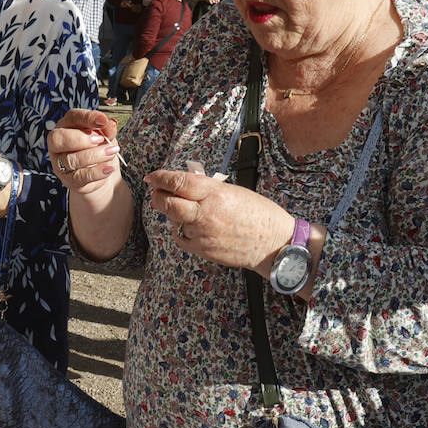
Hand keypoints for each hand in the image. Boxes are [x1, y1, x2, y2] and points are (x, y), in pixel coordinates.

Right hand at [47, 109, 121, 195]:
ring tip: (111, 152)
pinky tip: (109, 168)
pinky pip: (79, 176)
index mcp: (66, 126)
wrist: (102, 172)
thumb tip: (110, 124)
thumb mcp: (105, 135)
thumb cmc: (99, 148)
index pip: (71, 117)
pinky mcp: (68, 180)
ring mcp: (60, 163)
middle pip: (58, 138)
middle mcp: (58, 144)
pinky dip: (96, 172)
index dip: (87, 118)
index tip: (103, 120)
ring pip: (70, 160)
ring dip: (94, 155)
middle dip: (81, 139)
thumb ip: (106, 129)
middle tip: (100, 140)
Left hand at [146, 167, 294, 273]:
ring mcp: (202, 233)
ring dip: (174, 214)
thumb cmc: (260, 215)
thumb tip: (184, 184)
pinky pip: (181, 238)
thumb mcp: (234, 191)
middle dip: (158, 196)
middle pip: (167, 203)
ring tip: (185, 209)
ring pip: (174, 221)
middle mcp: (206, 213)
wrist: (274, 244)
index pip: (178, 182)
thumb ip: (208, 188)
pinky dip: (182, 230)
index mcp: (216, 194)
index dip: (160, 178)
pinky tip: (192, 226)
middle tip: (157, 192)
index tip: (152, 177)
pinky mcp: (202, 250)